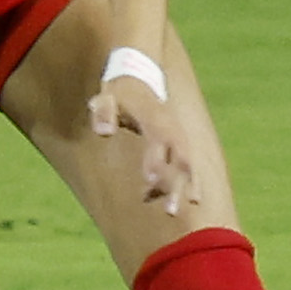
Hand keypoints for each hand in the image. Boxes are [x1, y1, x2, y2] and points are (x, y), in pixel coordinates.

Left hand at [90, 82, 195, 213]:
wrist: (140, 77)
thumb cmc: (119, 92)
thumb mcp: (106, 97)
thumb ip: (103, 113)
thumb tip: (102, 132)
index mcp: (155, 118)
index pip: (158, 140)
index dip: (156, 160)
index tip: (150, 181)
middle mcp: (171, 130)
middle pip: (181, 159)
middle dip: (177, 185)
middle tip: (171, 211)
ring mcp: (178, 137)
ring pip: (188, 166)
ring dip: (184, 189)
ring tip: (175, 212)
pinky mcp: (179, 144)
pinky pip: (185, 166)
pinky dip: (184, 182)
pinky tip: (180, 200)